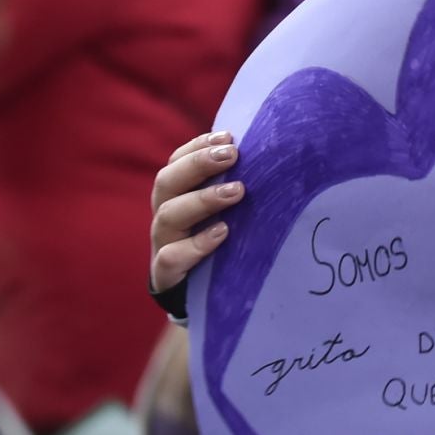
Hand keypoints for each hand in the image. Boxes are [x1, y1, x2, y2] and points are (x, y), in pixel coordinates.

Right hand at [150, 131, 244, 293]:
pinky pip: (172, 258)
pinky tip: (223, 233)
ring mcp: (162, 245)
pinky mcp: (166, 275)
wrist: (198, 299)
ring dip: (202, 199)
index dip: (197, 146)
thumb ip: (233, 188)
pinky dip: (196, 244)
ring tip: (236, 191)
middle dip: (198, 164)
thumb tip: (273, 157)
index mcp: (174, 196)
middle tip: (232, 154)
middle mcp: (165, 216)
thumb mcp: (225, 214)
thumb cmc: (218, 247)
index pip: (176, 163)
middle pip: (167, 182)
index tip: (228, 135)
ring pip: (168, 215)